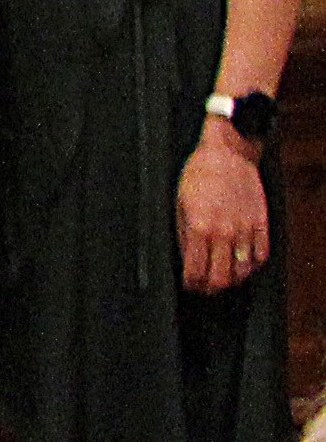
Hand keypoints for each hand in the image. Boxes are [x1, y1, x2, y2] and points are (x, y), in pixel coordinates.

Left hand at [182, 133, 273, 293]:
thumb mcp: (179, 202)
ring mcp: (245, 229)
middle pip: (221, 278)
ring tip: (224, 279)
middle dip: (210, 288)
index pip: (196, 271)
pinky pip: (261, 255)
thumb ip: (183, 233)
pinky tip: (244, 265)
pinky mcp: (261, 223)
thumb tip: (186, 258)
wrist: (227, 153)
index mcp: (200, 228)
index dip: (191, 283)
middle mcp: (224, 233)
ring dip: (233, 280)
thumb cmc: (199, 173)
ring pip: (243, 271)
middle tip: (205, 287)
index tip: (189, 284)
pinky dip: (253, 265)